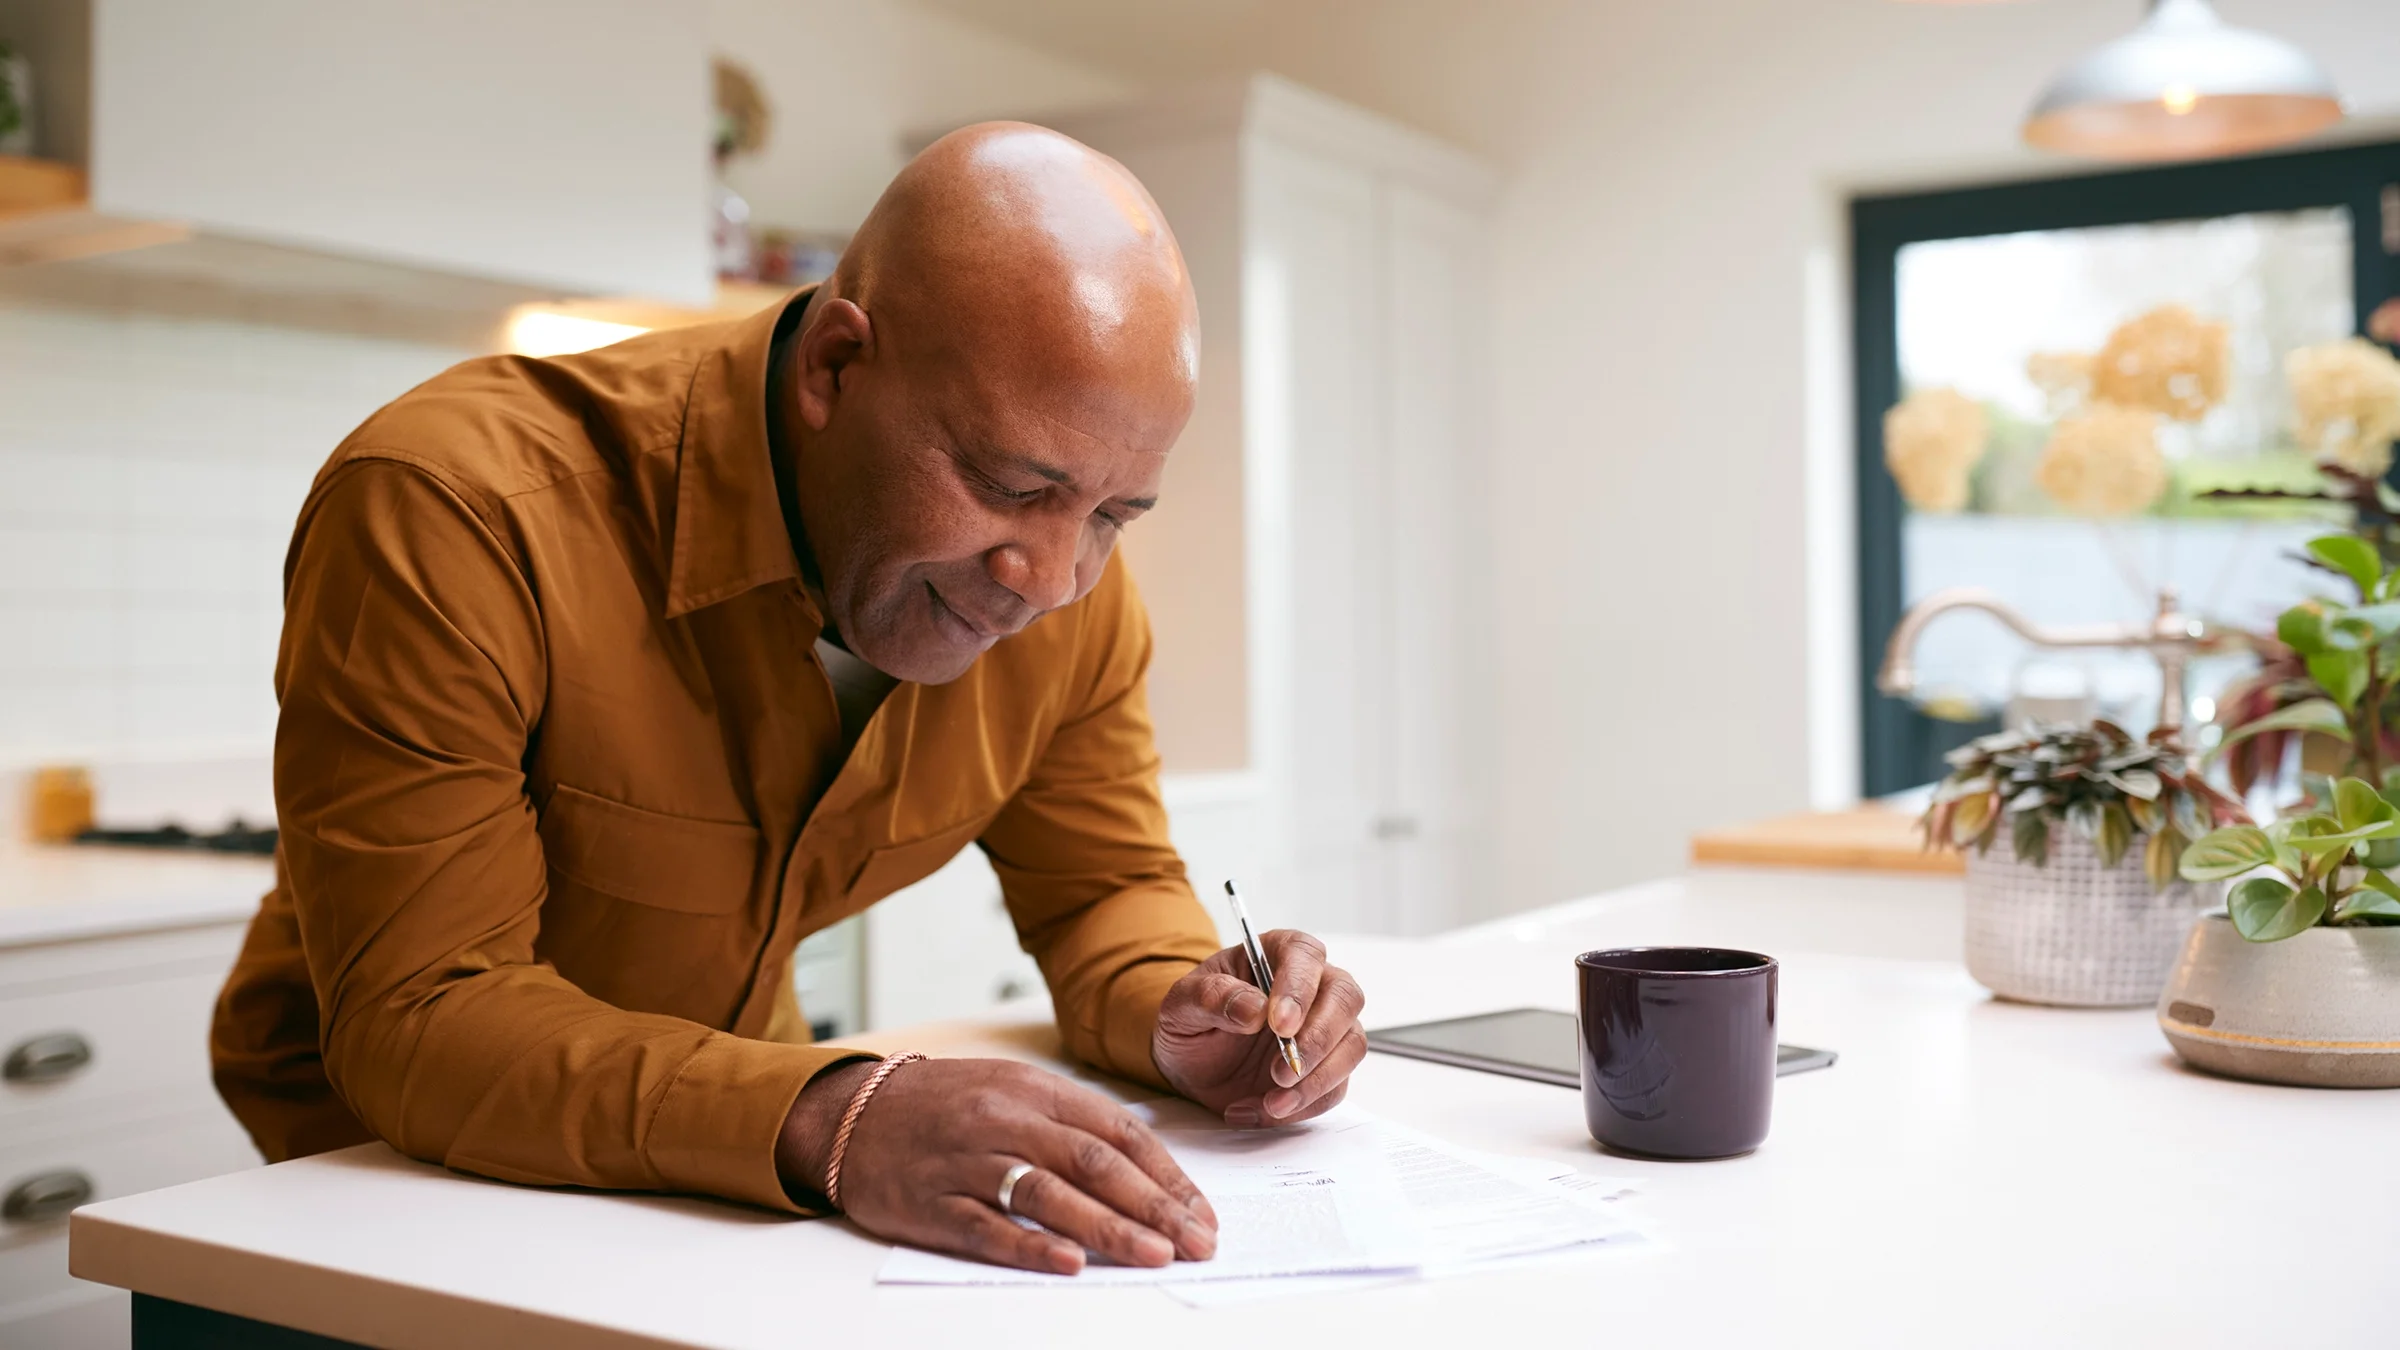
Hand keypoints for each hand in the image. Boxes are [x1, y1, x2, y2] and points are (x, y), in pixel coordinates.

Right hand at [777, 1056, 1217, 1274]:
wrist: (849, 1114)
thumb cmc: (943, 1104)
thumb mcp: (1009, 1086)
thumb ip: (1070, 1120)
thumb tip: (1144, 1166)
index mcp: (1032, 1087)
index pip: (1117, 1131)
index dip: (1166, 1175)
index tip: (1200, 1212)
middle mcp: (1004, 1119)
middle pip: (1094, 1162)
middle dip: (1154, 1206)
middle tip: (1197, 1242)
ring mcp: (967, 1161)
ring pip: (1049, 1193)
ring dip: (1108, 1228)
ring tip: (1154, 1255)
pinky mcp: (932, 1203)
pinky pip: (988, 1227)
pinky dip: (1032, 1246)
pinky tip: (1070, 1264)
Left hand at [1152, 930, 1367, 1127]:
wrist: (1191, 1064)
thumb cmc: (1191, 1021)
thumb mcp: (1181, 1006)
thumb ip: (1212, 998)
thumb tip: (1255, 1008)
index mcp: (1275, 954)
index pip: (1304, 955)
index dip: (1299, 988)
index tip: (1280, 1024)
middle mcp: (1311, 985)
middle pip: (1345, 999)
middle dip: (1318, 1040)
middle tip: (1280, 1073)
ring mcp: (1324, 1027)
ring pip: (1351, 1046)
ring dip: (1316, 1081)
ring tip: (1271, 1102)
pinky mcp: (1325, 1068)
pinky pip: (1334, 1088)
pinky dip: (1302, 1106)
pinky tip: (1261, 1109)